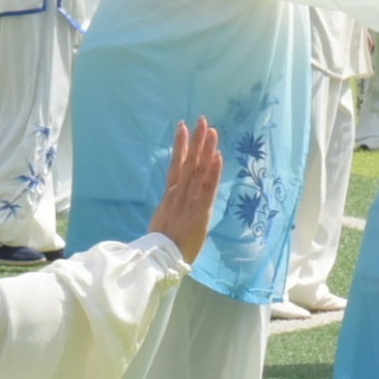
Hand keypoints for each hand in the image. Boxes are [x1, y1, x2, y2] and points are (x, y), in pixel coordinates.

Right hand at [146, 116, 223, 261]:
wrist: (160, 259)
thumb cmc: (161, 246)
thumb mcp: (162, 221)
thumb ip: (168, 208)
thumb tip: (170, 202)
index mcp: (170, 194)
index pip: (176, 164)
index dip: (180, 145)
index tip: (183, 127)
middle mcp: (179, 192)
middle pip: (188, 161)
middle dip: (195, 140)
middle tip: (201, 119)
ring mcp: (189, 200)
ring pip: (199, 170)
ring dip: (206, 149)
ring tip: (211, 130)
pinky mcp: (200, 211)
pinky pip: (208, 188)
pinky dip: (214, 172)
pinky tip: (218, 156)